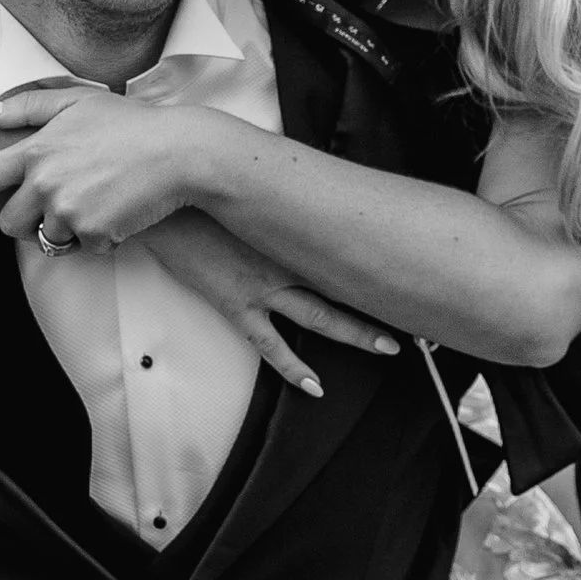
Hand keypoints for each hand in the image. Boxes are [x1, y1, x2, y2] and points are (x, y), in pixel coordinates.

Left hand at [0, 90, 226, 247]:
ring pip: (49, 238)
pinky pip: (85, 247)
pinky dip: (100, 237)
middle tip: (55, 210)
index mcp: (35, 150)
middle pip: (11, 223)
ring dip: (67, 229)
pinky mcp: (93, 233)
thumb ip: (25, 106)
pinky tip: (120, 211)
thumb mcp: (76, 102)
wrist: (179, 153)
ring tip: (97, 201)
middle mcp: (44, 183)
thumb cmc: (130, 123)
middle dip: (27, 222)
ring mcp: (68, 211)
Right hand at [146, 213, 397, 398]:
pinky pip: (270, 344)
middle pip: (344, 286)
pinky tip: (313, 385)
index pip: (345, 248)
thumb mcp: (251, 194)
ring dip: (355, 332)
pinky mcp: (238, 305)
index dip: (375, 261)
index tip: (405, 267)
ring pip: (320, 316)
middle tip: (414, 314)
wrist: (166, 204)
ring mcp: (265, 286)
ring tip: (386, 348)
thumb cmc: (206, 196)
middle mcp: (288, 260)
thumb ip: (279, 205)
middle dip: (380, 301)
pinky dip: (292, 366)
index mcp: (292, 230)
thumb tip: (301, 200)